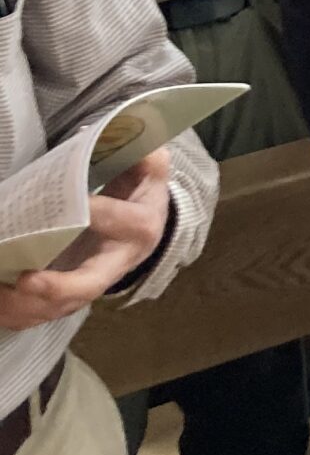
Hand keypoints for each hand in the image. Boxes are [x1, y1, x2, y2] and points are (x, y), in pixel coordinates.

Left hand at [0, 149, 171, 328]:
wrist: (142, 229)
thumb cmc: (137, 194)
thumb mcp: (149, 171)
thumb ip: (146, 155)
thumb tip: (140, 141)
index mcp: (140, 226)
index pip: (119, 220)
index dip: (96, 213)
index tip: (69, 204)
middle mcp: (119, 262)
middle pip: (91, 284)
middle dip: (59, 286)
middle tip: (25, 280)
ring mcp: (94, 284)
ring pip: (61, 305)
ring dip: (27, 305)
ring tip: (1, 293)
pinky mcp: (74, 297)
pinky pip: (44, 313)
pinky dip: (19, 313)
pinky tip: (1, 305)